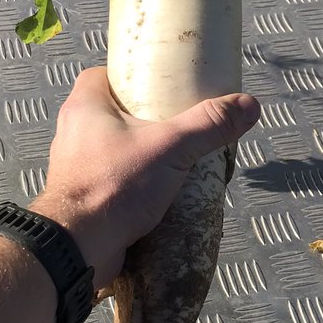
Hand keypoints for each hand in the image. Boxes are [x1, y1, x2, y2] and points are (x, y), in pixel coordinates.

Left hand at [30, 68, 260, 287]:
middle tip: (177, 123)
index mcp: (84, 106)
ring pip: (113, 148)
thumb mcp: (171, 148)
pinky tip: (159, 191)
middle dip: (145, 118)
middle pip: (113, 113)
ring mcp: (74, 166)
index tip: (162, 86)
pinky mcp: (81, 197)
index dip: (132, 78)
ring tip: (175, 158)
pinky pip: (111, 179)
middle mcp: (73, 131)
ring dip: (141, 153)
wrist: (78, 247)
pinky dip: (133, 182)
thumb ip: (208, 125)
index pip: (104, 76)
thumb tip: (249, 105)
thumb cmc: (115, 185)